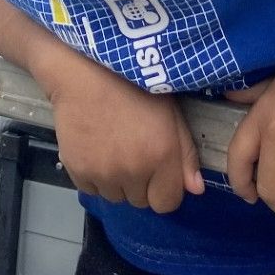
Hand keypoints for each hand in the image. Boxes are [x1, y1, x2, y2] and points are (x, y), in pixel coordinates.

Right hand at [42, 55, 204, 213]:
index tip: (157, 171)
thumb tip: (196, 189)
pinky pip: (90, 189)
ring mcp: (103, 173)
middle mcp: (133, 170)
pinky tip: (95, 149)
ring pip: (115, 196)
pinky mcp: (78, 171)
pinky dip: (94, 176)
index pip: (167, 204)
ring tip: (112, 148)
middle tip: (132, 151)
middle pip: (141, 201)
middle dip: (140, 184)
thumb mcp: (170, 111)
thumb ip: (186, 153)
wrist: (86, 70)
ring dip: (117, 181)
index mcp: (161, 155)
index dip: (164, 189)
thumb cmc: (133, 84)